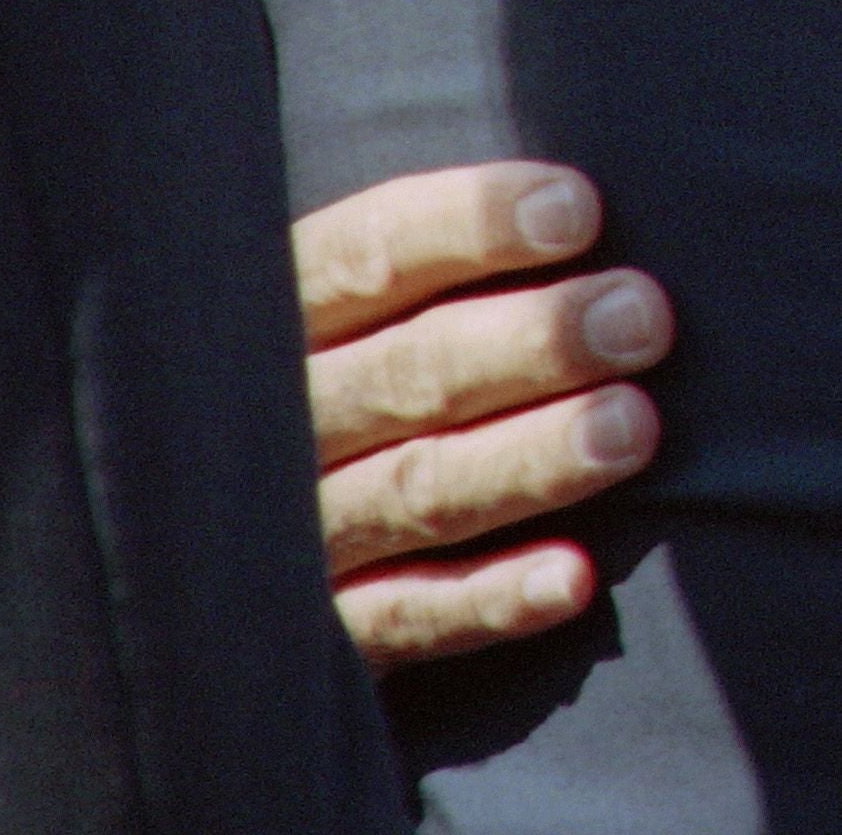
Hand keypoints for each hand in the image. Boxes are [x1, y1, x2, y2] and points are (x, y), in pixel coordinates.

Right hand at [293, 161, 668, 666]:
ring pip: (415, 489)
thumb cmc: (332, 379)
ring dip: (527, 459)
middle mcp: (273, 424)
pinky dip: (488, 601)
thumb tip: (583, 203)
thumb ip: (423, 264)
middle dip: (531, 341)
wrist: (199, 553)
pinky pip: (407, 621)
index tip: (580, 210)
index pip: (364, 255)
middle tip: (642, 317)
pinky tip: (573, 579)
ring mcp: (291, 536)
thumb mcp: (337, 309)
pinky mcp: (324, 638)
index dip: (469, 227)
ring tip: (632, 427)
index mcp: (271, 316)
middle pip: (405, 372)